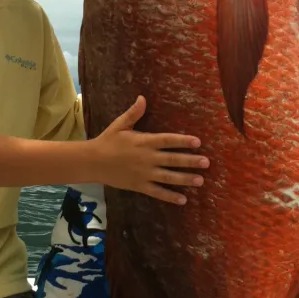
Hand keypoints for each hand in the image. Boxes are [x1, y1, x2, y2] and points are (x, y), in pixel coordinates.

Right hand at [89, 96, 208, 203]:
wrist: (92, 162)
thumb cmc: (107, 141)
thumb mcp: (120, 124)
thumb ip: (134, 113)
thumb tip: (142, 97)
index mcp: (144, 141)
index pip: (168, 140)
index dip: (183, 141)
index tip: (198, 142)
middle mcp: (147, 158)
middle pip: (173, 159)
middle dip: (190, 161)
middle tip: (206, 162)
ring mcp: (144, 173)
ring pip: (168, 177)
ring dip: (185, 179)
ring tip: (200, 180)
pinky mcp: (139, 186)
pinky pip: (157, 192)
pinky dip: (170, 196)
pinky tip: (183, 200)